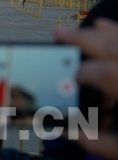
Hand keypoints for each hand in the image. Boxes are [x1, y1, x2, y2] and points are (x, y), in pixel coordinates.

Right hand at [54, 19, 117, 159]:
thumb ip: (101, 143)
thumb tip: (77, 135)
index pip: (92, 73)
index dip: (75, 76)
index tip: (67, 83)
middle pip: (106, 44)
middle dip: (79, 38)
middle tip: (58, 33)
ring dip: (102, 32)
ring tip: (86, 28)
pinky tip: (112, 29)